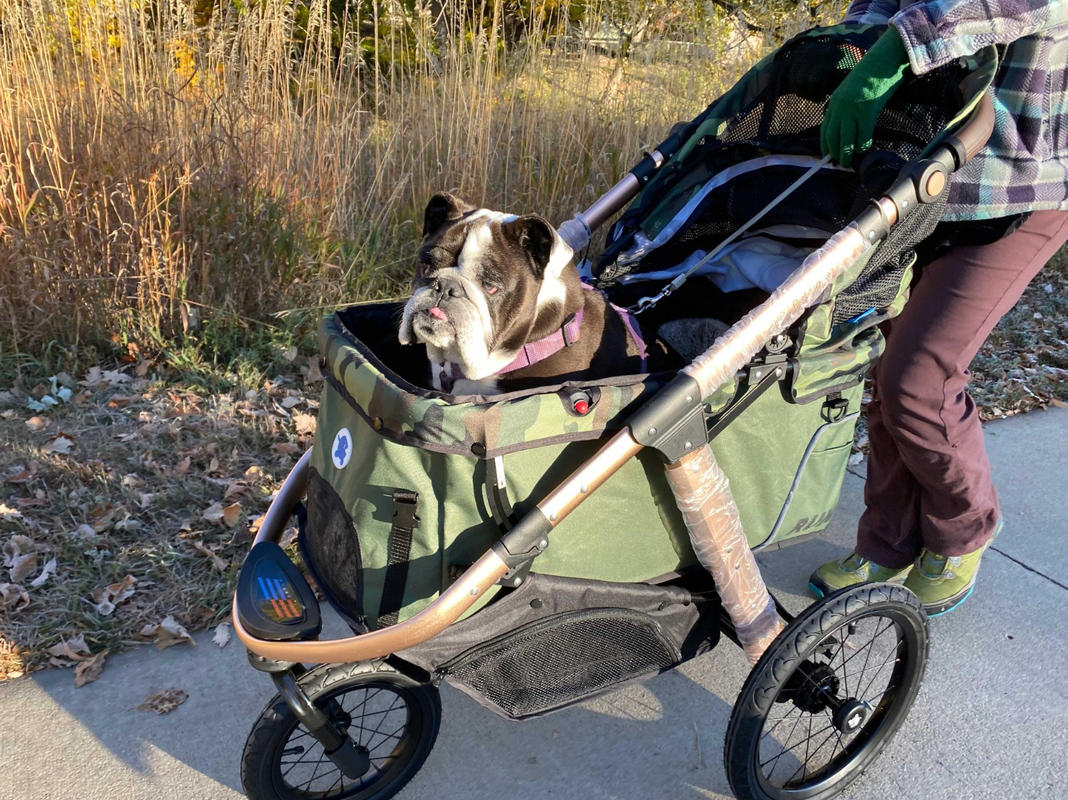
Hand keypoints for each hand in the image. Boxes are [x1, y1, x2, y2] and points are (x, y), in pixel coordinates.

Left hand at [821, 28, 910, 166]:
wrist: (883, 61)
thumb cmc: (870, 77)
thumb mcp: (849, 92)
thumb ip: (844, 108)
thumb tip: (845, 129)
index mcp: (834, 103)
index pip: (825, 129)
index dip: (825, 145)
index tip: (827, 155)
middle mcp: (840, 108)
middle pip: (833, 137)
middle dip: (835, 153)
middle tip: (839, 162)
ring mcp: (853, 110)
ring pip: (846, 140)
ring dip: (847, 154)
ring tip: (849, 162)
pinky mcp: (867, 112)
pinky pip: (863, 135)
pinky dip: (862, 146)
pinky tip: (864, 150)